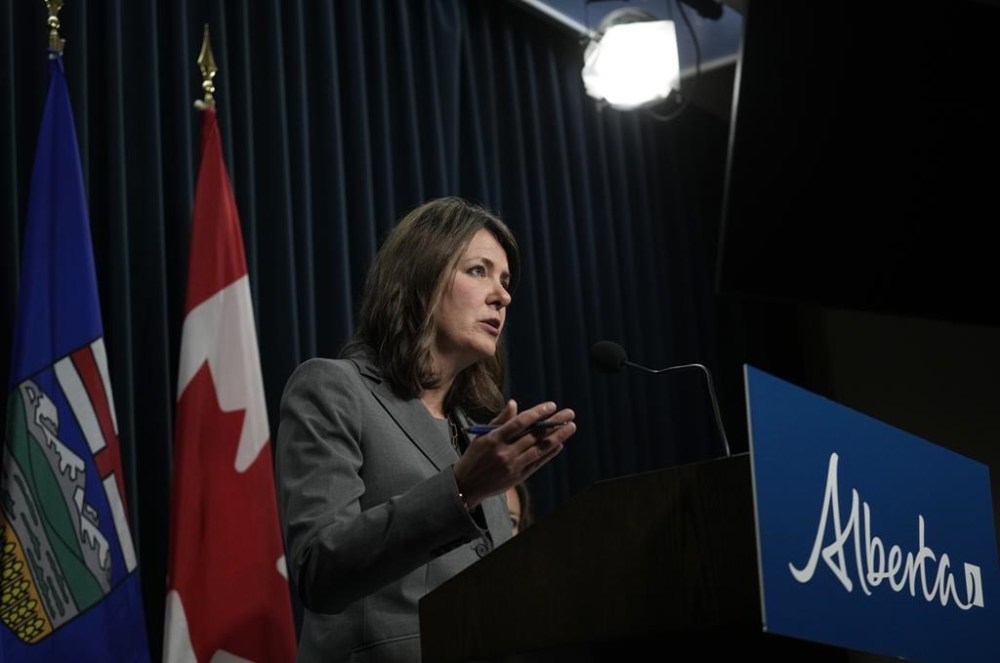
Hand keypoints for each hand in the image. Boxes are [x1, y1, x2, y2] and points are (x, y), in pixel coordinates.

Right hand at [453, 400, 575, 508]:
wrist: (466, 486)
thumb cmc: (474, 456)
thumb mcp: (481, 436)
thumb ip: (500, 420)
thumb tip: (514, 404)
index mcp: (494, 438)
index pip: (520, 422)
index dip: (538, 413)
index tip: (552, 406)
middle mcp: (505, 452)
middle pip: (535, 435)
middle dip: (554, 423)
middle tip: (569, 413)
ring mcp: (513, 466)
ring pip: (540, 449)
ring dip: (558, 437)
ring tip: (571, 427)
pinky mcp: (518, 477)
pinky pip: (538, 463)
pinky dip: (549, 453)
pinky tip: (559, 444)